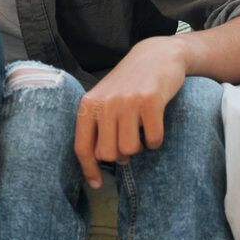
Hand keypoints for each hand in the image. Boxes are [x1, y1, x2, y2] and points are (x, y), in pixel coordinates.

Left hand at [74, 37, 187, 187]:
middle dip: (121, 155)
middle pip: (108, 154)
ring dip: (140, 147)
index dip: (89, 170)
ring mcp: (127, 101)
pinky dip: (156, 140)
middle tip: (130, 140)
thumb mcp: (105, 100)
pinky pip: (153, 140)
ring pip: (130, 150)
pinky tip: (155, 124)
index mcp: (89, 104)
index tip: (97, 184)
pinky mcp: (150, 101)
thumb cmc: (129, 84)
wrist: (157, 55)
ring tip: (141, 130)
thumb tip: (96, 163)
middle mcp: (105, 102)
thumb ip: (97, 127)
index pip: (82, 147)